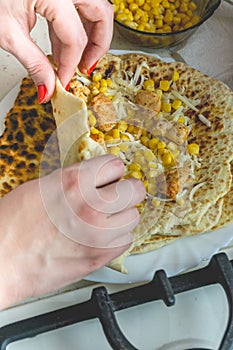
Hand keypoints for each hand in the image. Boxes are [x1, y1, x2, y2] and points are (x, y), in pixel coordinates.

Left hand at [0, 0, 113, 99]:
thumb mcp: (9, 33)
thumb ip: (34, 63)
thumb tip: (48, 88)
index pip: (75, 38)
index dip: (71, 64)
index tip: (64, 80)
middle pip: (101, 14)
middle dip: (98, 45)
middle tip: (86, 67)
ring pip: (95, 6)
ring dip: (90, 34)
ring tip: (74, 58)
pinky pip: (77, 3)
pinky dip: (74, 24)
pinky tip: (62, 43)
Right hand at [0, 155, 145, 308]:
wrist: (2, 260)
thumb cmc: (13, 225)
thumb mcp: (42, 187)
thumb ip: (75, 181)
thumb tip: (96, 178)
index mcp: (73, 182)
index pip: (116, 165)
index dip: (112, 171)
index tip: (111, 177)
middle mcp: (89, 205)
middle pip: (135, 190)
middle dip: (126, 191)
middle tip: (117, 196)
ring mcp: (97, 234)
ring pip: (133, 216)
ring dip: (121, 216)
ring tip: (106, 219)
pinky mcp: (99, 256)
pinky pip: (125, 241)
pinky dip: (116, 238)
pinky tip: (100, 237)